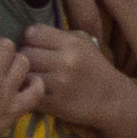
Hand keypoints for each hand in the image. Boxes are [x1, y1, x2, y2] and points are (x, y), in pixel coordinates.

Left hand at [16, 21, 136, 137]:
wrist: (113, 98)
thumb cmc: (95, 67)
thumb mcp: (84, 42)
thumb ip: (59, 35)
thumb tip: (29, 34)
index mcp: (72, 43)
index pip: (33, 33)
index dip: (28, 39)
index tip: (32, 46)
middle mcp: (66, 61)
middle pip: (25, 54)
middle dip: (23, 58)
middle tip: (28, 63)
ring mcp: (61, 84)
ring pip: (25, 75)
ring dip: (23, 76)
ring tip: (29, 77)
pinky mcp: (56, 104)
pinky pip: (30, 94)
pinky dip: (28, 92)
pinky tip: (34, 90)